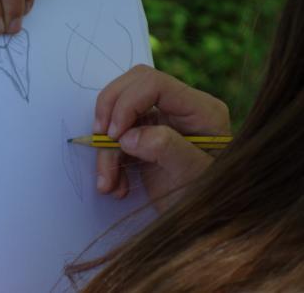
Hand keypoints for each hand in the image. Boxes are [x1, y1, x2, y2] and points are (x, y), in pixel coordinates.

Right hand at [94, 65, 230, 212]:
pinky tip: (115, 185)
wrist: (207, 227)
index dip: (127, 102)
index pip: (154, 83)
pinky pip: (116, 139)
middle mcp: (180, 110)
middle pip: (132, 86)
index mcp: (200, 110)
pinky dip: (108, 161)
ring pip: (119, 115)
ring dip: (106, 148)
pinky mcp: (145, 139)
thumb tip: (129, 137)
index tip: (114, 134)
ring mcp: (161, 123)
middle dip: (110, 113)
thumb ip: (167, 149)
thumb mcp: (193, 176)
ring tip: (108, 182)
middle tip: (102, 140)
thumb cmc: (209, 201)